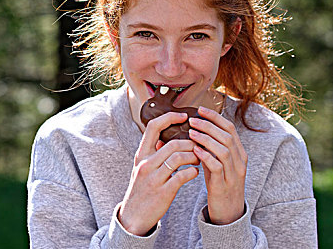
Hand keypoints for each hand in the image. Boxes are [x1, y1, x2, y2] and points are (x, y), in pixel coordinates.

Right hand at [118, 112, 199, 235]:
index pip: (153, 127)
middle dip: (190, 143)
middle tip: (199, 146)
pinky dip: (192, 172)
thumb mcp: (141, 168)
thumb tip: (164, 137)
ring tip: (198, 158)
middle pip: (173, 143)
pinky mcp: (163, 192)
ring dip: (194, 156)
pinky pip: (182, 176)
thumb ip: (152, 153)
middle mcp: (146, 163)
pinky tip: (195, 172)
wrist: (133, 217)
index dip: (170, 117)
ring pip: (179, 158)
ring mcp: (154, 178)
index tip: (184, 116)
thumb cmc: (140, 190)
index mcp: (141, 154)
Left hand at [188, 106, 247, 224]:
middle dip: (209, 125)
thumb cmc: (220, 184)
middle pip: (227, 136)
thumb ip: (209, 148)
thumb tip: (193, 129)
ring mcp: (234, 174)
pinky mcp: (225, 186)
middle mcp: (240, 161)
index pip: (230, 128)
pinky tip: (195, 151)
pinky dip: (207, 157)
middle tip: (192, 120)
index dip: (215, 117)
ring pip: (225, 150)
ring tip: (191, 133)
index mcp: (239, 153)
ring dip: (207, 139)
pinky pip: (218, 168)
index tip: (200, 109)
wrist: (228, 214)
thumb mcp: (217, 163)